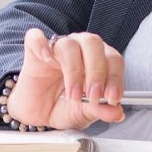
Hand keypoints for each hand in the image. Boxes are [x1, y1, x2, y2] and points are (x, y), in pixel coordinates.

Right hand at [5, 27, 125, 130]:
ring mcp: (56, 47)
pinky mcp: (34, 50)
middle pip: (93, 44)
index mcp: (98, 60)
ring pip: (69, 44)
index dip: (115, 77)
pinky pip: (35, 37)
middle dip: (97, 72)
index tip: (112, 98)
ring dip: (74, 70)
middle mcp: (79, 49)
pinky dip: (41, 45)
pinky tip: (46, 59)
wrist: (36, 114)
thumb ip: (100, 111)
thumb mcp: (83, 114)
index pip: (112, 59)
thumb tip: (117, 113)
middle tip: (94, 96)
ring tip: (74, 95)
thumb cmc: (62, 107)